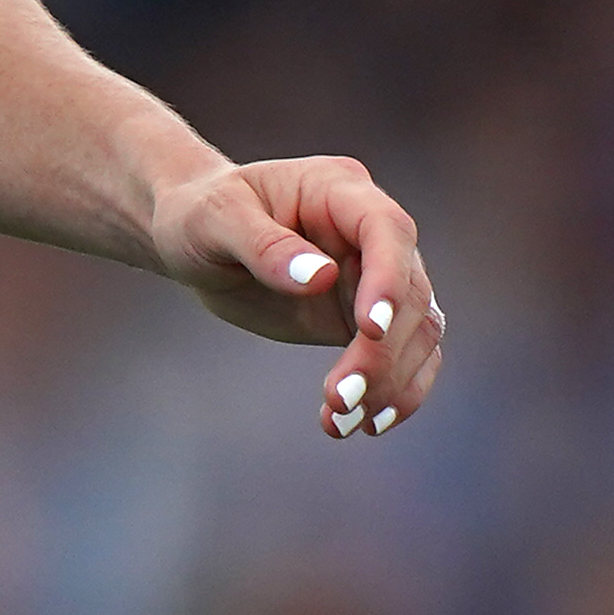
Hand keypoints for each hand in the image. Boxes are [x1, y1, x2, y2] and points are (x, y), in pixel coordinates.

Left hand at [150, 154, 444, 441]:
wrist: (195, 241)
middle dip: (382, 353)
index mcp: (339, 189)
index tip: (369, 330)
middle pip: (410, 292)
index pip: (387, 230)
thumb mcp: (213, 220)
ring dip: (391, 382)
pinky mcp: (366, 318)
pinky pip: (403, 357)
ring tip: (341, 422)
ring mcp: (374, 276)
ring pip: (418, 332)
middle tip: (338, 399)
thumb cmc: (199, 216)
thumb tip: (319, 276)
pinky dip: (393, 391)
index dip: (389, 279)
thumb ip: (263, 245)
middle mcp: (369, 232)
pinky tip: (363, 425)